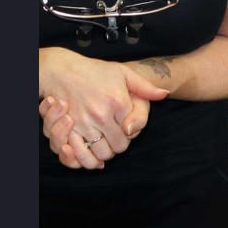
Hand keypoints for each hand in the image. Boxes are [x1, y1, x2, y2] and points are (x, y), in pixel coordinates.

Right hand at [39, 48, 167, 165]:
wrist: (63, 71)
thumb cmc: (95, 71)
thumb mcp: (123, 73)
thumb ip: (145, 87)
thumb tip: (164, 94)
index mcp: (118, 101)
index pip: (133, 131)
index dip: (132, 131)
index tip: (127, 124)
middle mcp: (101, 115)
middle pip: (120, 146)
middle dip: (121, 143)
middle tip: (116, 134)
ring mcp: (84, 123)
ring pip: (103, 153)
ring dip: (106, 151)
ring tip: (105, 140)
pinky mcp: (68, 130)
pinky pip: (82, 154)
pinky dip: (89, 156)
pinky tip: (92, 149)